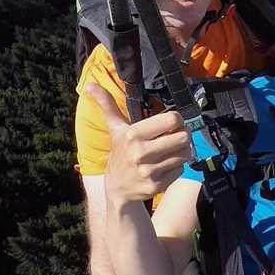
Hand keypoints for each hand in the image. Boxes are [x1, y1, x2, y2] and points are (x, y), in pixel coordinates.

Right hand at [86, 83, 192, 203]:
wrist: (117, 189)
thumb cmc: (120, 152)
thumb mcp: (115, 128)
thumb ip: (107, 104)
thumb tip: (90, 85)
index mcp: (132, 134)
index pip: (172, 119)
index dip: (177, 120)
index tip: (171, 124)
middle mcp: (140, 152)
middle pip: (182, 137)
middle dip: (183, 135)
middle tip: (176, 136)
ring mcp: (149, 171)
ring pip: (184, 154)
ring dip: (181, 151)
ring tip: (171, 150)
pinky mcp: (156, 185)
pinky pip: (180, 170)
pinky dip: (177, 167)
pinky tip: (166, 166)